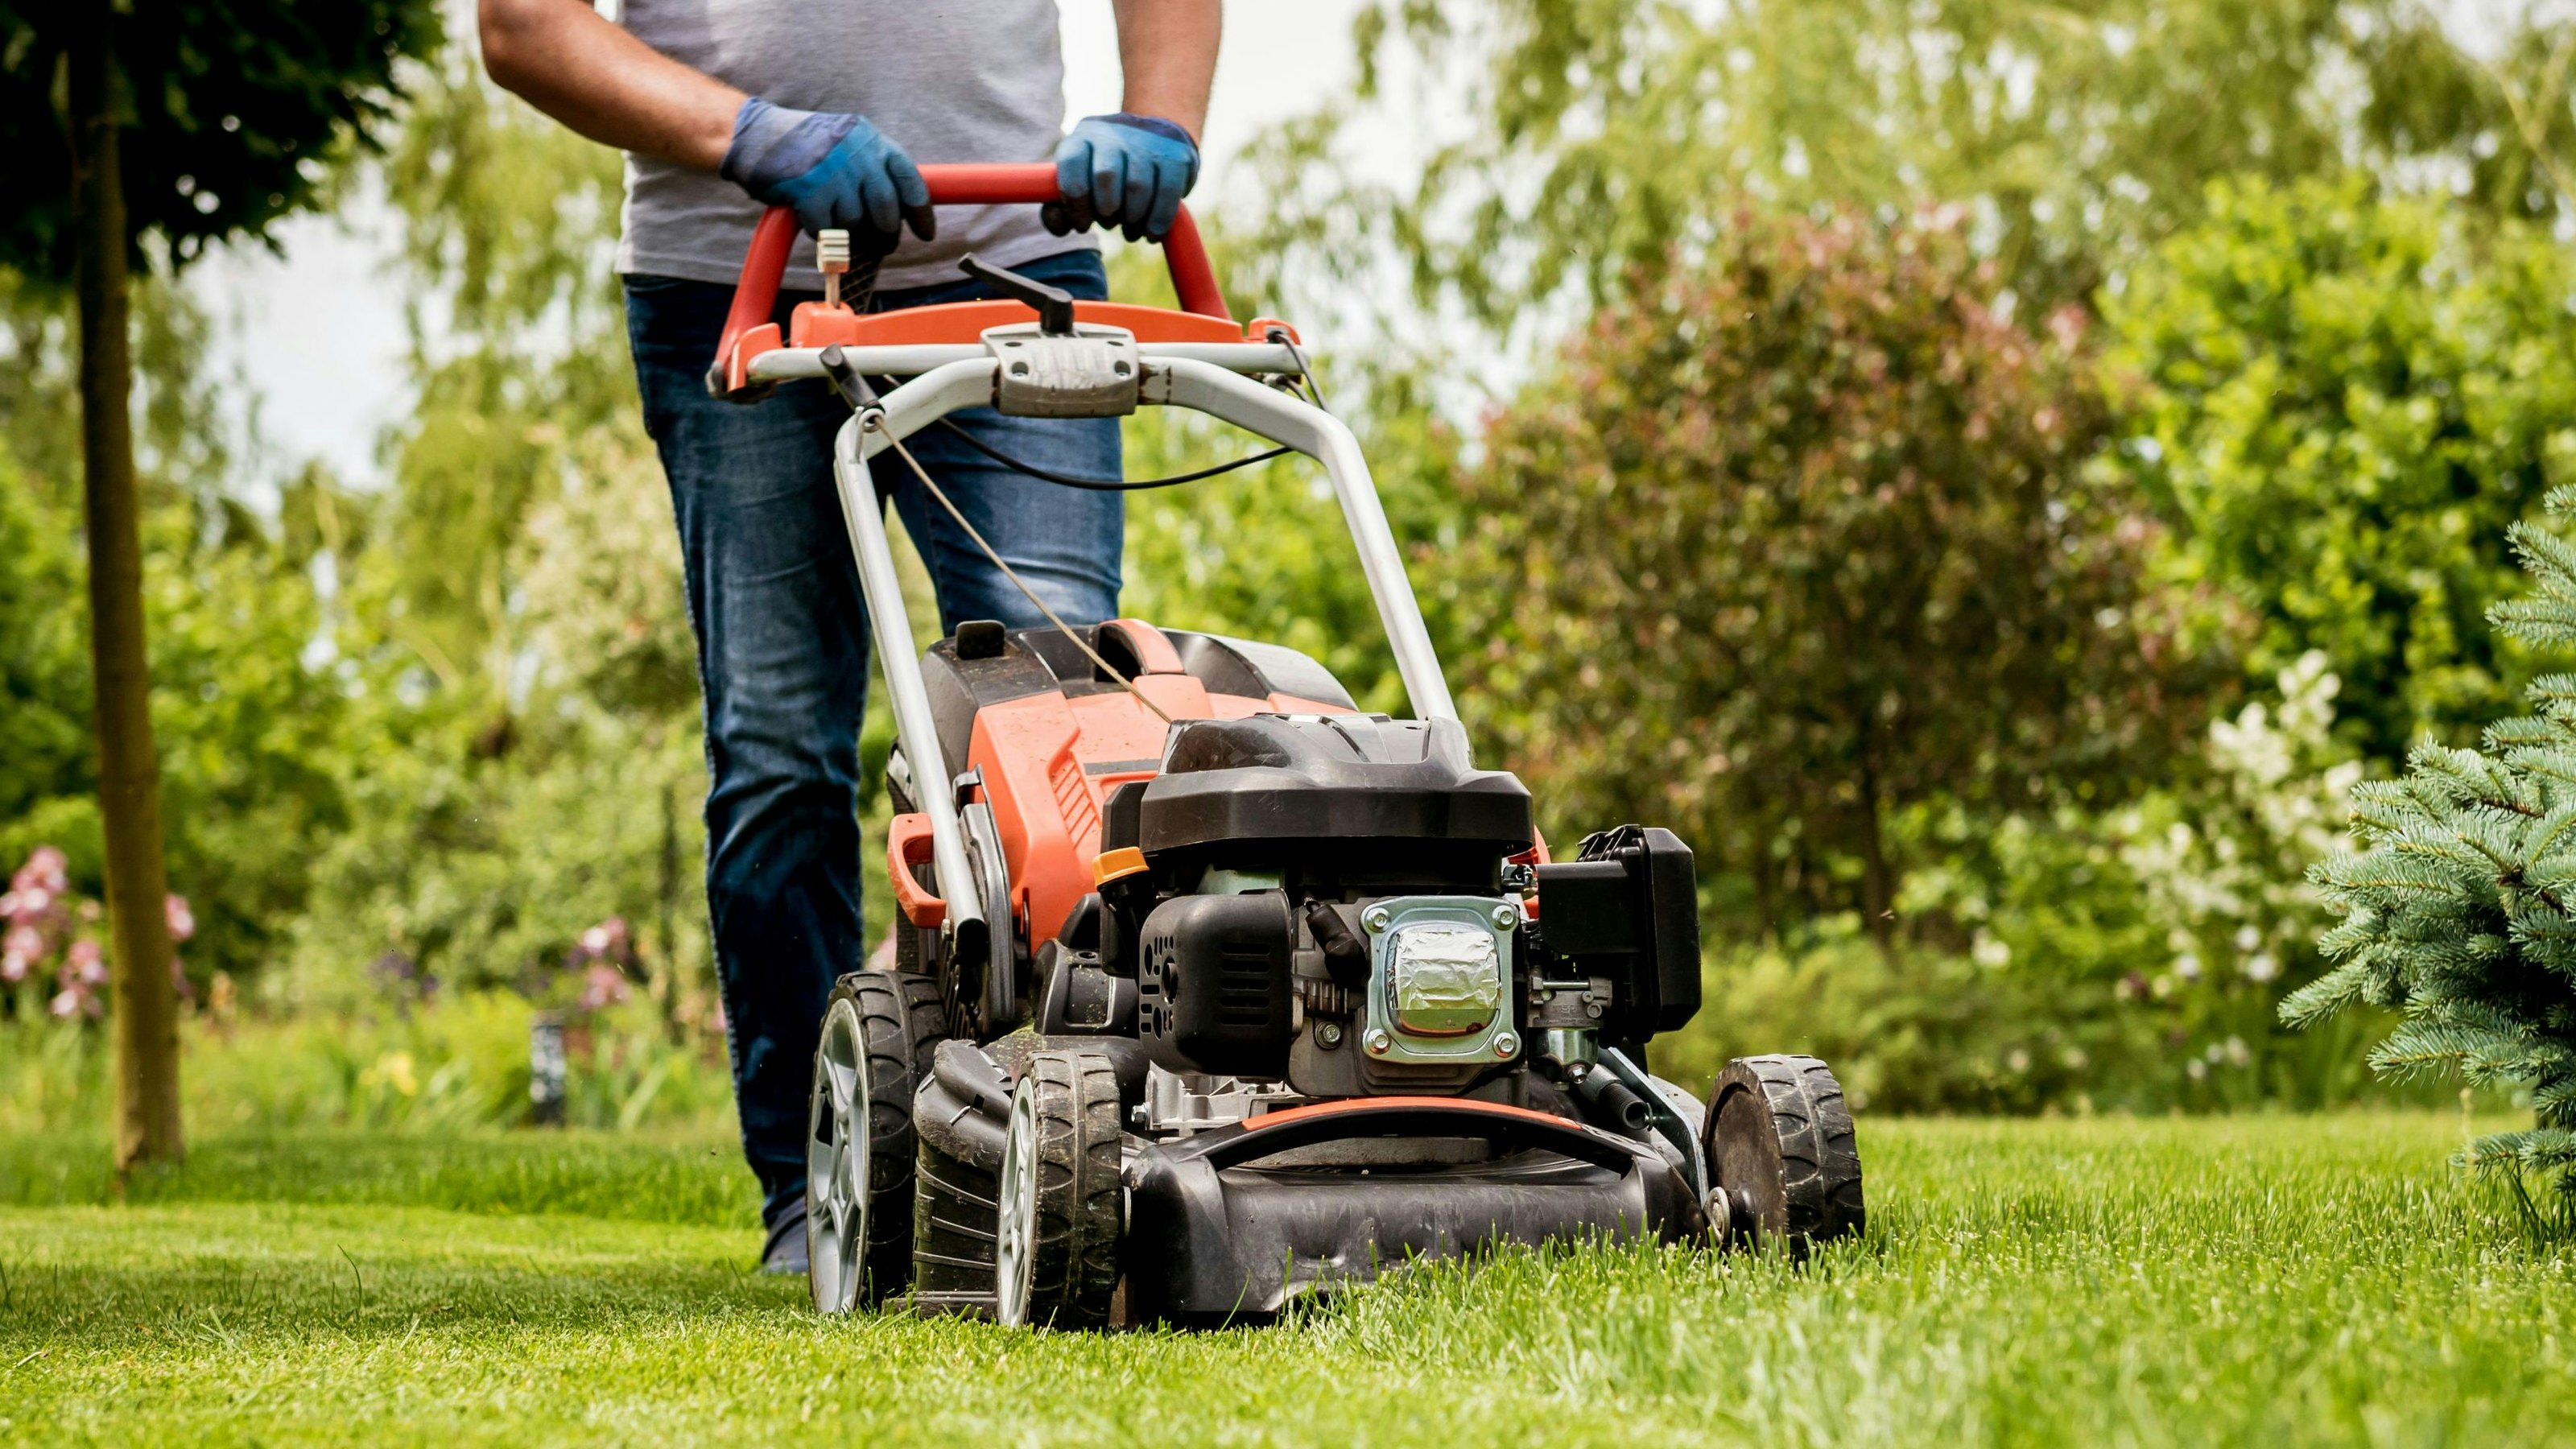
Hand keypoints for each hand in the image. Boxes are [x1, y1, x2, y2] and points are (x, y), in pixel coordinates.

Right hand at [721, 97, 933, 254]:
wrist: (755, 133)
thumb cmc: (803, 143)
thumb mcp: (846, 141)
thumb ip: (872, 167)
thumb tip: (897, 208)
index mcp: (872, 141)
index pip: (910, 181)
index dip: (921, 212)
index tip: (925, 233)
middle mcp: (858, 155)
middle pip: (886, 211)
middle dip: (887, 235)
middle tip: (883, 245)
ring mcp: (834, 174)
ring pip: (857, 223)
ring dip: (850, 234)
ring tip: (838, 225)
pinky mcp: (811, 192)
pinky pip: (827, 231)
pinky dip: (823, 235)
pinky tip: (813, 222)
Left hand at [1046, 113, 1200, 242]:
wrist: (1155, 140)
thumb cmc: (1108, 174)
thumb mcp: (1080, 183)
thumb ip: (1059, 209)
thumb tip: (1059, 224)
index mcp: (1082, 138)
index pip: (1072, 165)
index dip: (1075, 203)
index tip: (1083, 225)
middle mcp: (1113, 133)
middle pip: (1106, 175)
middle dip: (1106, 211)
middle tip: (1110, 223)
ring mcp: (1147, 140)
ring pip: (1137, 186)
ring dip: (1133, 220)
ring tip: (1131, 230)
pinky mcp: (1176, 154)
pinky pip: (1167, 192)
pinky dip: (1159, 220)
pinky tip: (1152, 232)